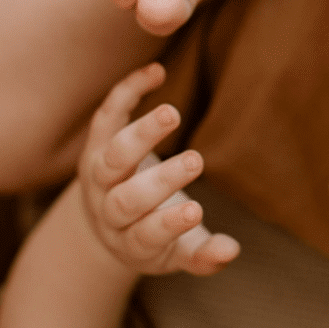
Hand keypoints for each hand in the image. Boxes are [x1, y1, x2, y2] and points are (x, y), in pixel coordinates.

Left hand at [77, 62, 239, 275]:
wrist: (107, 221)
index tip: (196, 209)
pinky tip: (156, 72)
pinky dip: (127, 92)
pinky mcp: (97, 143)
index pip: (145, 236)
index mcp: (131, 241)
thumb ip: (202, 255)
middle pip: (124, 200)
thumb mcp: (179, 252)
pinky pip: (107, 116)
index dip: (168, 224)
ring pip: (109, 158)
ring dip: (139, 136)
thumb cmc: (156, 235)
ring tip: (170, 114)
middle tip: (195, 161)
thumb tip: (232, 251)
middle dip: (158, 181)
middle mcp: (108, 210)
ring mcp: (98, 175)